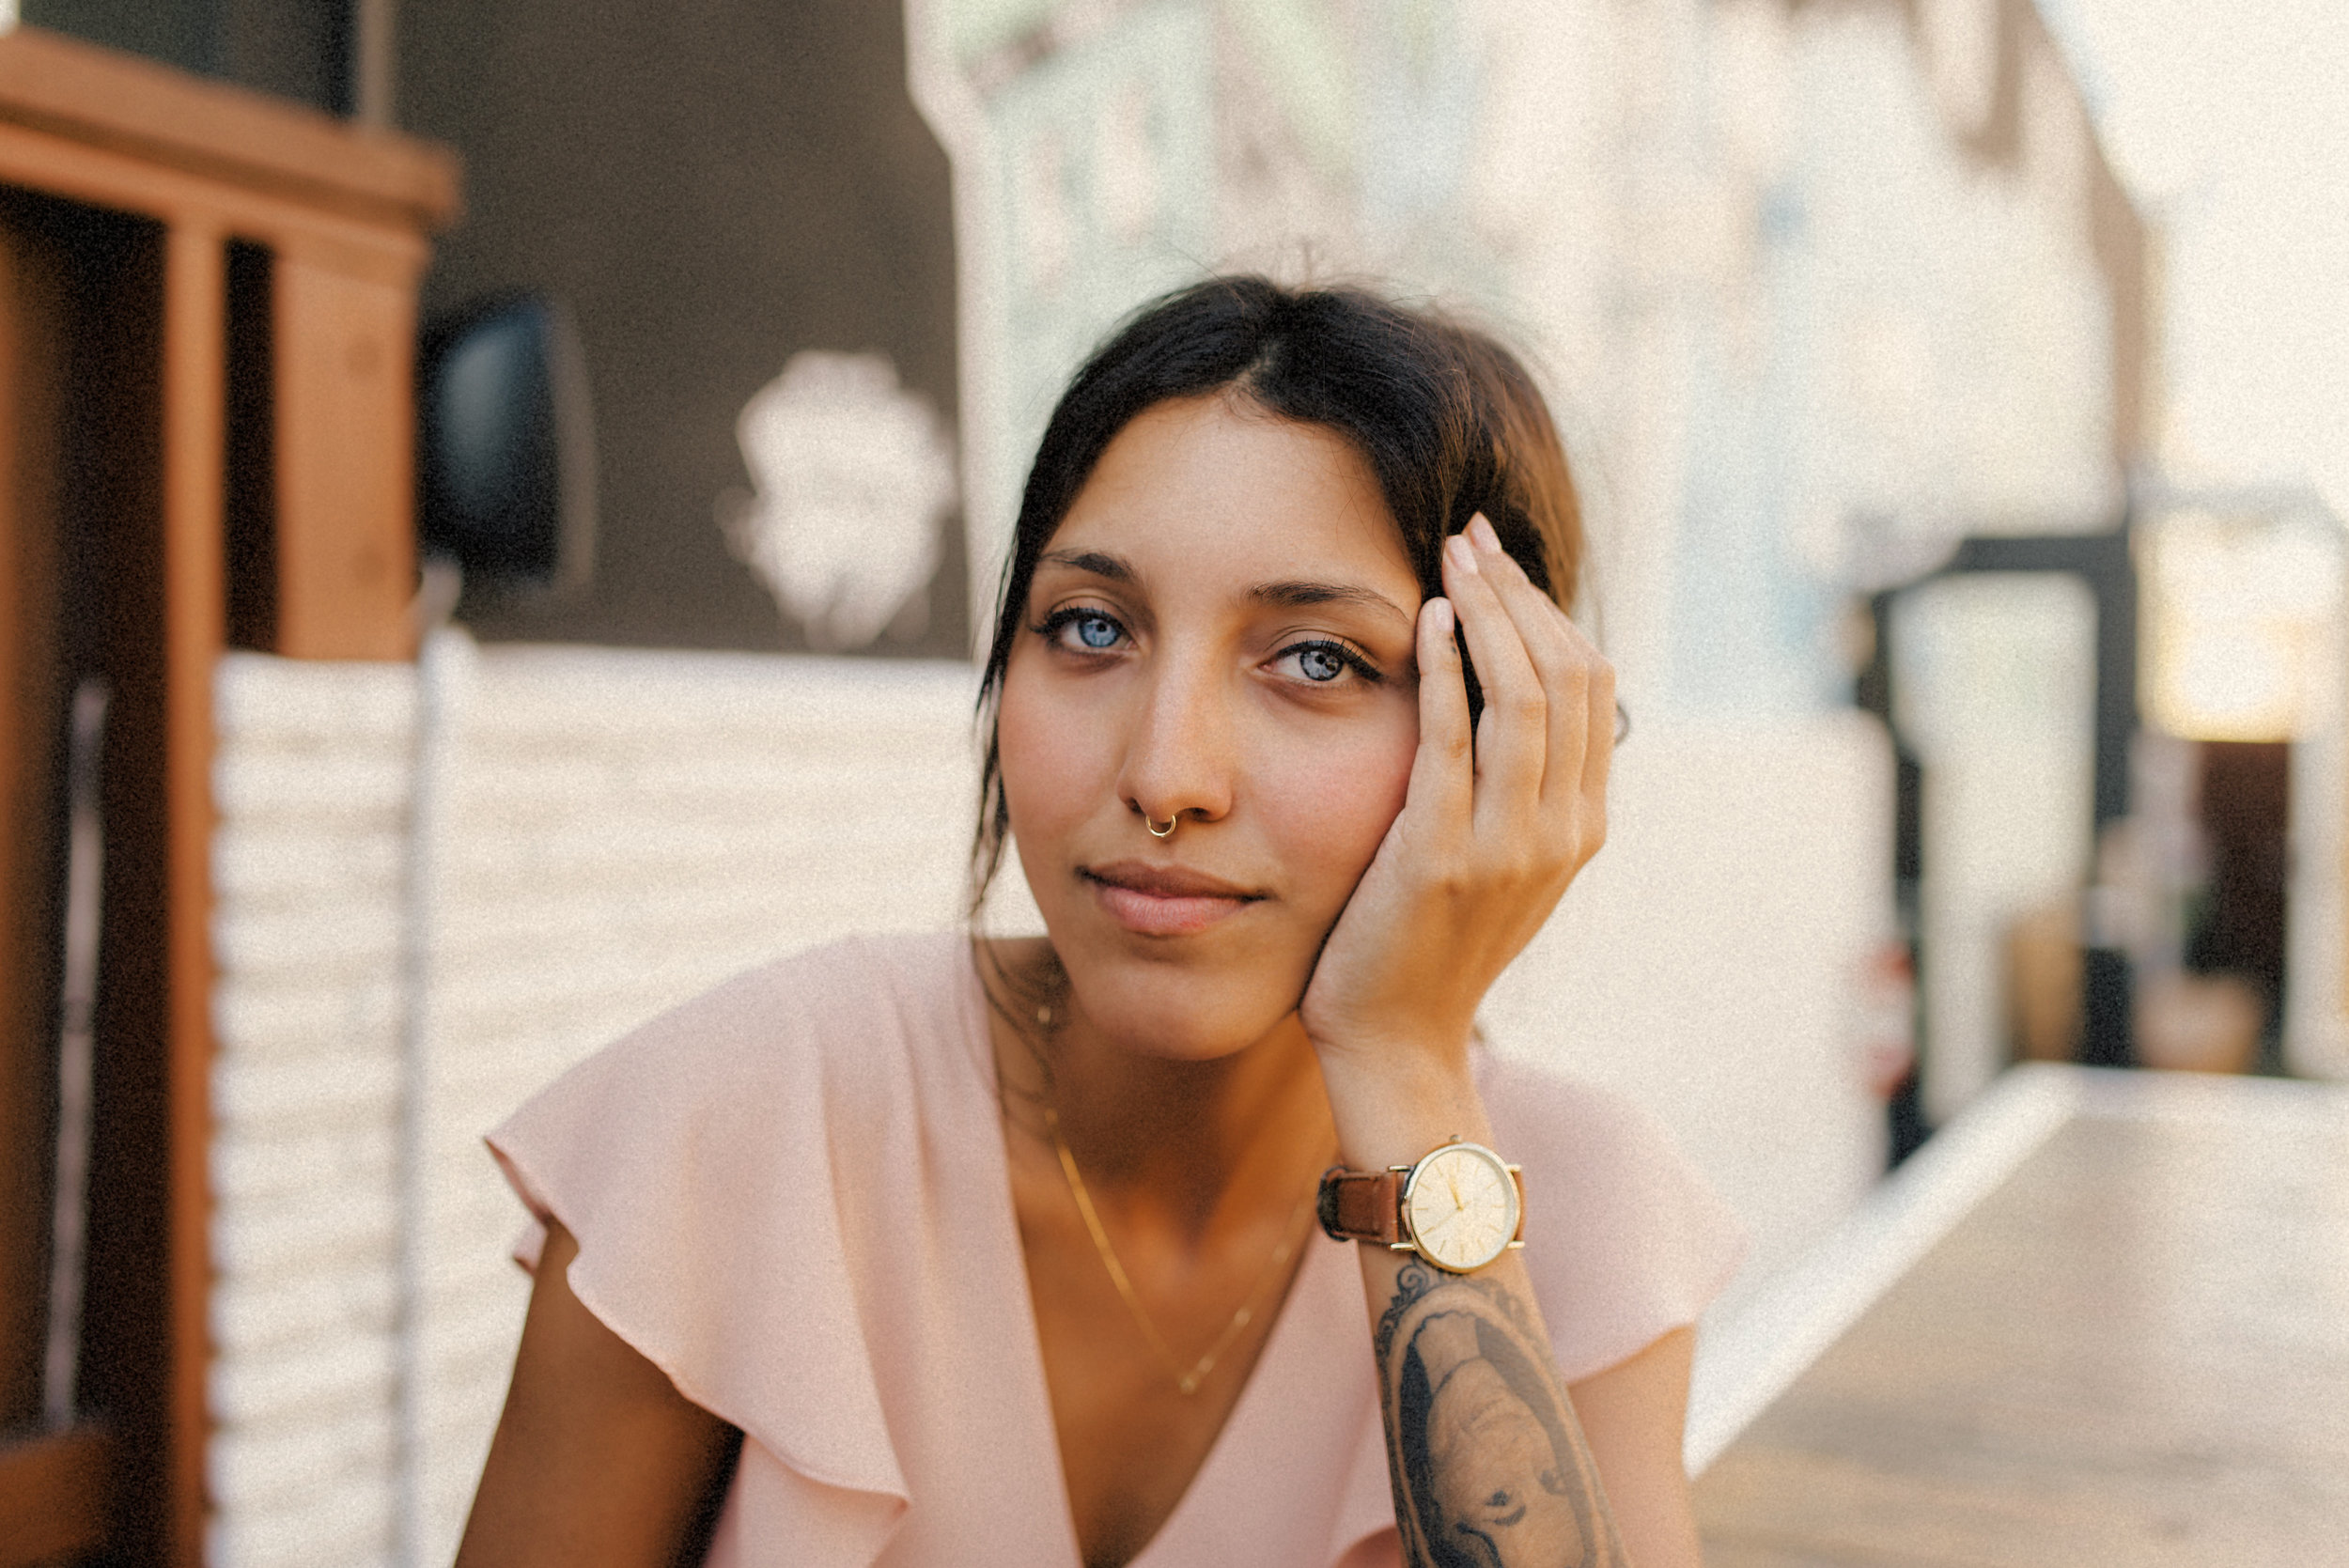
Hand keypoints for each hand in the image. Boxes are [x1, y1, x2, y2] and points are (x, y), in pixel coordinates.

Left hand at [1299, 513, 1613, 1095]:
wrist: (1396, 1043)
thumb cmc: (1426, 944)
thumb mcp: (1498, 861)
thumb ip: (1516, 787)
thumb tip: (1506, 690)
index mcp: (1581, 824)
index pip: (1589, 685)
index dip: (1548, 610)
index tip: (1497, 560)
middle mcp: (1560, 831)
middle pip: (1565, 675)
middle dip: (1519, 591)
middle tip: (1471, 535)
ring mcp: (1508, 847)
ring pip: (1522, 697)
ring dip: (1486, 612)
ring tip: (1450, 556)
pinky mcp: (1441, 858)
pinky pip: (1452, 742)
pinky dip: (1445, 669)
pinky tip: (1425, 618)